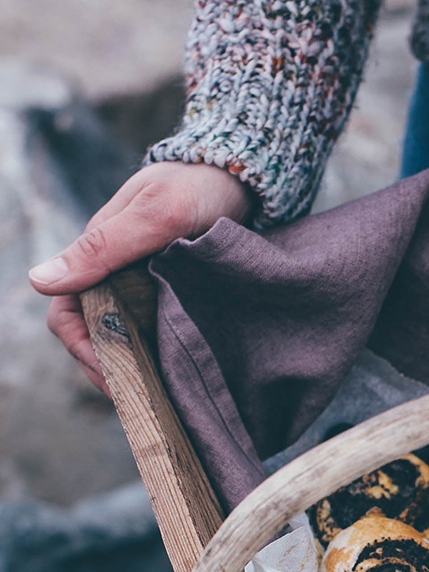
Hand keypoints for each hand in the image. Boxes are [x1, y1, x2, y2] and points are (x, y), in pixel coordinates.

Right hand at [29, 161, 252, 396]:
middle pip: (94, 333)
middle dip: (111, 367)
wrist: (246, 173)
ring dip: (138, 364)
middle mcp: (116, 272)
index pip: (68, 315)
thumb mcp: (155, 215)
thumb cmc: (198, 186)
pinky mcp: (173, 289)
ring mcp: (144, 282)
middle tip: (145, 398)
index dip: (83, 351)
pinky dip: (162, 353)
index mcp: (99, 254)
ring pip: (125, 335)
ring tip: (165, 394)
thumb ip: (104, 248)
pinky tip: (182, 372)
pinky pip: (156, 329)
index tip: (116, 378)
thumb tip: (40, 281)